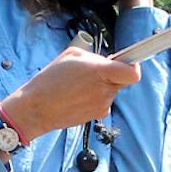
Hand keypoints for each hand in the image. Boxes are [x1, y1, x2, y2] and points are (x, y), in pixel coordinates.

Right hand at [0, 46, 140, 145]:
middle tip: (93, 72)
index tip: (131, 62)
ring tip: (77, 86)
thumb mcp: (71, 55)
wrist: (36, 108)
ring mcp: (101, 106)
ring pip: (110, 91)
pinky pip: (101, 102)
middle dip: (112, 75)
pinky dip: (93, 98)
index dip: (134, 67)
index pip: (132, 73)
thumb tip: (106, 62)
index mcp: (100, 72)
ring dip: (100, 87)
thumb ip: (94, 57)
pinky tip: (76, 96)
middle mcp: (104, 91)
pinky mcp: (95, 116)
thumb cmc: (50, 80)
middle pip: (121, 80)